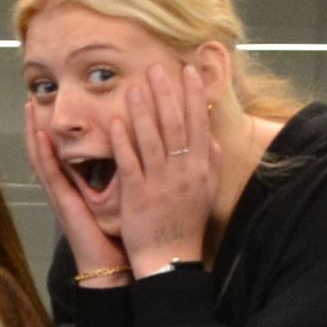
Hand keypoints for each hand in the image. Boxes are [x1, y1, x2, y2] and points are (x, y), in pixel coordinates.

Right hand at [22, 97, 128, 282]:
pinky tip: (39, 135)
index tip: (60, 103)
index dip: (59, 127)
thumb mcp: (128, 195)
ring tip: (29, 106)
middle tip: (33, 94)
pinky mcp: (63, 204)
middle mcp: (66, 187)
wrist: (111, 266)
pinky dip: (42, 154)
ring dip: (33, 131)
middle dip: (38, 123)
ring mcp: (61, 195)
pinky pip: (50, 174)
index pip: (65, 149)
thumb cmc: (121, 234)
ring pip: (41, 157)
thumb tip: (148, 142)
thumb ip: (130, 170)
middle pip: (47, 149)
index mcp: (80, 184)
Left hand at [114, 60, 221, 276]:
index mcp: (199, 169)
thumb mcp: (206, 193)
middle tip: (158, 67)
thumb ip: (209, 164)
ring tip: (134, 86)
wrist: (171, 259)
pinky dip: (123, 142)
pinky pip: (130, 164)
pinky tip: (115, 121)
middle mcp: (183, 172)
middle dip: (167, 94)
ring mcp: (160, 183)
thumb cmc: (186, 225)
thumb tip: (210, 138)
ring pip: (152, 140)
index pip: (198, 124)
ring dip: (143, 111)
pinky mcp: (138, 196)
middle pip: (175, 126)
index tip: (188, 71)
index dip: (192, 96)